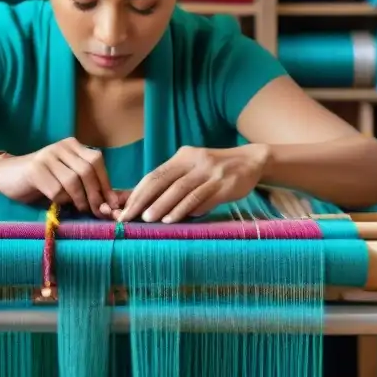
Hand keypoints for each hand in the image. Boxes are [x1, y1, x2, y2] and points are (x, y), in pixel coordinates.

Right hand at [0, 138, 119, 217]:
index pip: (96, 161)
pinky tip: (59, 203)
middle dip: (95, 194)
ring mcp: (47, 157)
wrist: (8, 175)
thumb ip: (87, 185)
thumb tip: (111, 205)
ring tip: (80, 209)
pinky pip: (56, 190)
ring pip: (73, 181)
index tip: (111, 204)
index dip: (106, 183)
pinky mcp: (35, 170)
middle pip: (87, 170)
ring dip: (80, 200)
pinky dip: (62, 201)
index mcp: (72, 145)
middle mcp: (60, 147)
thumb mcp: (67, 177)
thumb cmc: (42, 180)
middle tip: (97, 211)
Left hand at [116, 143, 269, 223]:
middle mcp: (194, 161)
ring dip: (163, 205)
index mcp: (183, 156)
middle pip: (163, 181)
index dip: (138, 192)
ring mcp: (210, 172)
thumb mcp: (193, 168)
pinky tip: (174, 219)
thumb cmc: (215, 169)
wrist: (251, 161)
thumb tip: (145, 201)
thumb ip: (173, 181)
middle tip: (129, 216)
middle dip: (144, 199)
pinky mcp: (224, 185)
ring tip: (148, 219)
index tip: (124, 208)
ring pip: (181, 190)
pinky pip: (201, 197)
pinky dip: (185, 209)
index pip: (155, 175)